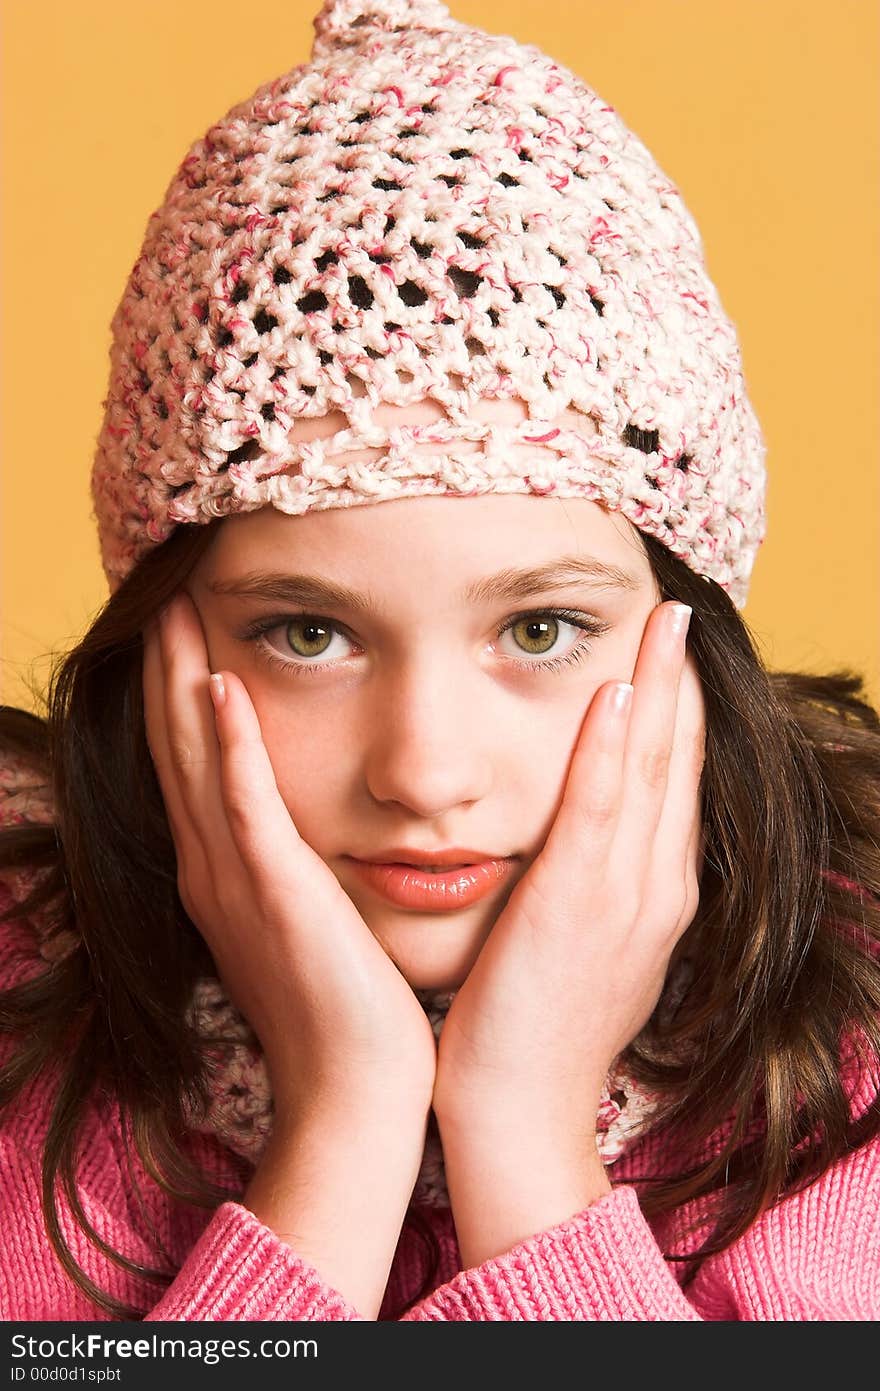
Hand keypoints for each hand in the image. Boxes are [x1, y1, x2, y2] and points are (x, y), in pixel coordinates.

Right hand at [142, 590, 436, 1124]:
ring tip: (175, 611)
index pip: (193, 761)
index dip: (180, 690)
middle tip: (162, 591)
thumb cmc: (347, 1008)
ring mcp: (239, 882)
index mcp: (224, 873)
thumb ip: (295, 866)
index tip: (183, 625)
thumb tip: (307, 826)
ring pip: (200, 760)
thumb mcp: (309, 921)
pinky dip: (233, 746)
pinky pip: (247, 807)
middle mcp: (215, 870)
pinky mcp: (277, 896)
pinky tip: (225, 686)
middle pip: (180, 746)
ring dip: (185, 681)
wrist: (355, 1090)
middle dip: (168, 666)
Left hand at [433, 600, 704, 1152]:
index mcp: (654, 897)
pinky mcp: (576, 905)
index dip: (677, 714)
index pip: (673, 784)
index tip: (670, 657)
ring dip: (660, 689)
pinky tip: (617, 692)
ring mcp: (624, 896)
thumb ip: (589, 888)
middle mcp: (655, 888)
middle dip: (681, 683)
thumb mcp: (579, 950)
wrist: (517, 1113)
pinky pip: (600, 810)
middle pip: (678, 764)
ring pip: (652, 771)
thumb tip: (577, 847)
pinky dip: (614, 748)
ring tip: (664, 622)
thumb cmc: (533, 1032)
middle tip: (678, 614)